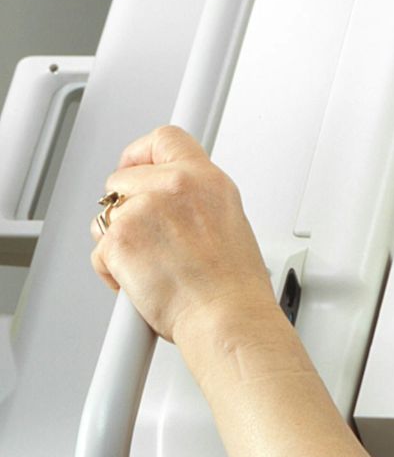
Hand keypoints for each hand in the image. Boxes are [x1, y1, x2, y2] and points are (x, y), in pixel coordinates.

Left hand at [88, 126, 276, 342]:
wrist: (225, 317)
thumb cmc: (232, 286)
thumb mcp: (229, 224)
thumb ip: (196, 202)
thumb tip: (171, 203)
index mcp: (208, 181)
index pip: (165, 139)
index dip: (141, 153)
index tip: (135, 167)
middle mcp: (177, 187)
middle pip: (123, 177)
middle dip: (125, 206)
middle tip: (145, 237)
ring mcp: (145, 210)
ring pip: (106, 215)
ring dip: (119, 240)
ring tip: (151, 265)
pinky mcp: (120, 238)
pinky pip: (99, 248)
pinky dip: (112, 269)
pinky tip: (142, 281)